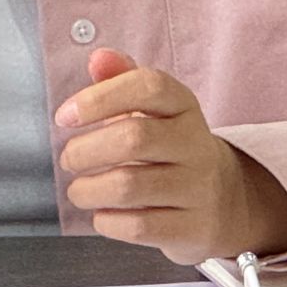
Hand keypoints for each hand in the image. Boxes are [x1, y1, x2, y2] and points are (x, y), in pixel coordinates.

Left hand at [55, 49, 286, 265]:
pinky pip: (139, 226)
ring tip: (79, 190)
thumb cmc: (169, 147)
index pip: (148, 87)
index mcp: (183, 106)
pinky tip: (102, 214)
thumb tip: (98, 58)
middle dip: (85, 151)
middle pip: (134, 138)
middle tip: (68, 159)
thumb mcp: (152, 110)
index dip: (100, 97)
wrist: (221, 200)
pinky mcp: (193, 228)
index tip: (64, 116)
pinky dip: (108, 221)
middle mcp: (195, 144)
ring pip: (129, 186)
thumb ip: (121, 80)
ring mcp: (198, 188)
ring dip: (88, 190)